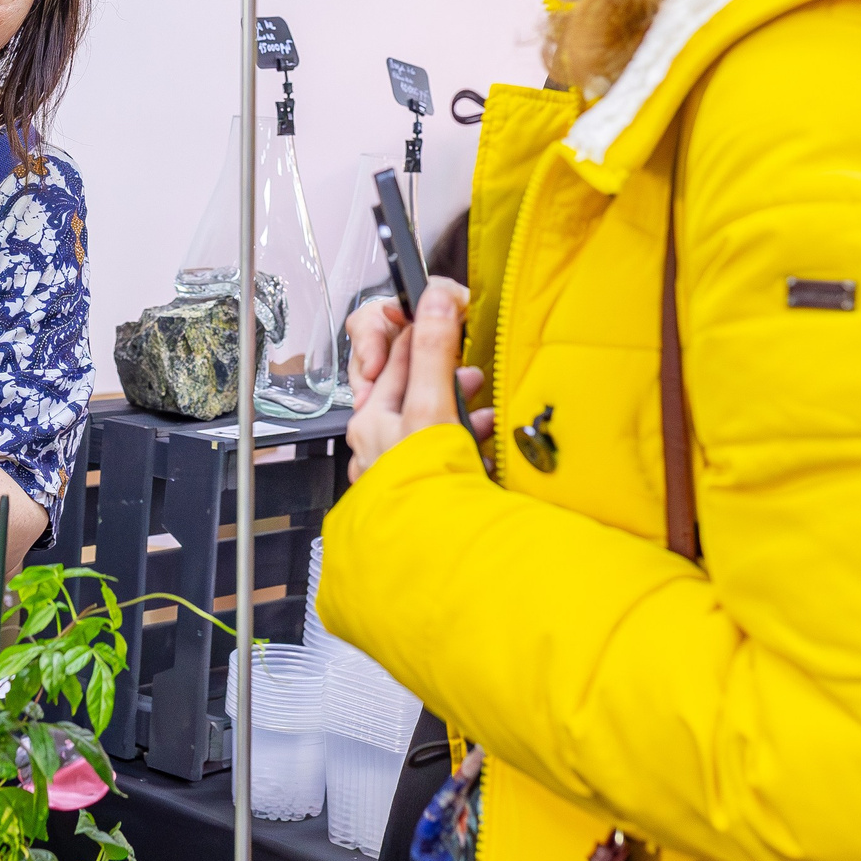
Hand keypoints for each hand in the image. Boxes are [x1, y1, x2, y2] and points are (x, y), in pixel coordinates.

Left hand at [346, 280, 491, 481]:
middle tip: (472, 365)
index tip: (453, 310)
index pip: (394, 353)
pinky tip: (488, 447)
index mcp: (371, 418)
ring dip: (461, 407)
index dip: (424, 325)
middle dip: (446, 371)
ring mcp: (401, 469)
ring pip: (431, 422)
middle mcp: (379, 443)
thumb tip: (436, 297)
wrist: (430, 564)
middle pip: (413, 388)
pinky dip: (467, 444)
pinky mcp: (424, 491)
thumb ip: (433, 353)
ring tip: (486, 407)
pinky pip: (443, 455)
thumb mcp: (428, 411)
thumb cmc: (418, 494)